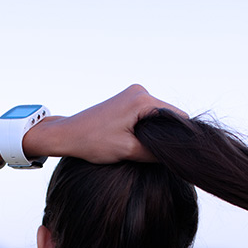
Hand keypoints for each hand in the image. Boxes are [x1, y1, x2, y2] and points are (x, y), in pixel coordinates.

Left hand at [23, 85, 186, 163]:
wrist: (68, 135)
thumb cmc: (93, 142)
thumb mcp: (129, 151)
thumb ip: (156, 152)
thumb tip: (178, 156)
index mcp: (142, 100)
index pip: (177, 117)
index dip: (179, 136)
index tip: (175, 154)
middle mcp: (140, 91)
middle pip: (168, 115)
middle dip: (165, 134)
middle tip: (154, 153)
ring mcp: (133, 94)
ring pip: (157, 116)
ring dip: (155, 132)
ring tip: (142, 147)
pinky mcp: (127, 100)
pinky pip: (147, 114)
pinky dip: (146, 128)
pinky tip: (136, 140)